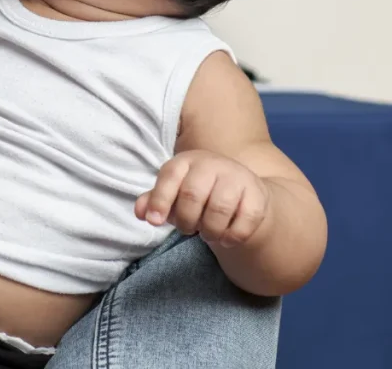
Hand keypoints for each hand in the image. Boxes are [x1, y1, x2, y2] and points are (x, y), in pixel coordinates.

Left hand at [135, 150, 271, 247]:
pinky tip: (226, 239)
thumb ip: (154, 201)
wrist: (241, 191)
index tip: (155, 222)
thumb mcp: (174, 193)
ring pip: (219, 209)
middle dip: (185, 220)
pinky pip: (246, 220)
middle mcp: (212, 163)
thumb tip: (141, 213)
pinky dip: (233, 236)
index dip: (160, 200)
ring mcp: (237, 176)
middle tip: (187, 229)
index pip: (169, 176)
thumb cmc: (198, 192)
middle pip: (192, 195)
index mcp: (186, 161)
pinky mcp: (258, 194)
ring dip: (209, 230)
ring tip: (206, 234)